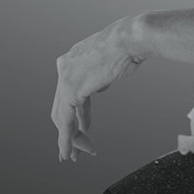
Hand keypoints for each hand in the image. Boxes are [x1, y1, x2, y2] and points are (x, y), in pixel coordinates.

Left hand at [51, 18, 144, 160]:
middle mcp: (64, 67)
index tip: (83, 129)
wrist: (131, 38)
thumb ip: (99, 78)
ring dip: (71, 139)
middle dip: (68, 131)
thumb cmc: (129, 47)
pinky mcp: (70, 89)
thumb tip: (98, 88)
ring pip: (62, 117)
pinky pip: (65, 121)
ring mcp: (65, 77)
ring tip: (77, 155)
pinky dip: (66, 138)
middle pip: (61, 107)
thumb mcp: (110, 64)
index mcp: (72, 59)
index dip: (76, 115)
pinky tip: (69, 150)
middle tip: (73, 150)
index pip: (68, 93)